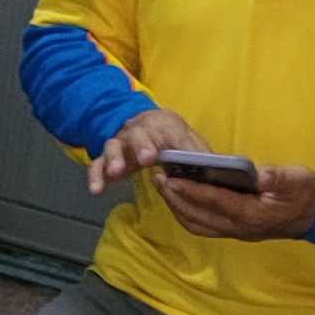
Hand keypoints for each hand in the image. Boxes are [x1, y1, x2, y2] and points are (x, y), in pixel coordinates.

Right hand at [85, 104, 209, 197]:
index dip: (175, 143)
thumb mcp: (190, 143)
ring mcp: (121, 143)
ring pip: (113, 146)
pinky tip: (96, 190)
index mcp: (165, 124)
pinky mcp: (108, 158)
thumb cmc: (174, 139)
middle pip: (138, 134)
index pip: (173, 132)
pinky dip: (96, 175)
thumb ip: (200, 155)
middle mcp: (140, 129)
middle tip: (147, 159)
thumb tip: (218, 171)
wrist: (146, 125)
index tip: (179, 153)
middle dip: (142, 145)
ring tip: (116, 173)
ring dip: (115, 158)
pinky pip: (98, 164)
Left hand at [157, 161, 314, 243]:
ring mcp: (235, 231)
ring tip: (164, 187)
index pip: (215, 201)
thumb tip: (260, 174)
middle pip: (199, 216)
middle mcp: (239, 226)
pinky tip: (179, 199)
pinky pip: (203, 227)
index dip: (192, 191)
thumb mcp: (298, 180)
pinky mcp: (234, 230)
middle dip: (176, 199)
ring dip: (178, 208)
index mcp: (252, 213)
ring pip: (198, 224)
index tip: (172, 179)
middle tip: (159, 179)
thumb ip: (279, 177)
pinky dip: (187, 214)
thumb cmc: (305, 193)